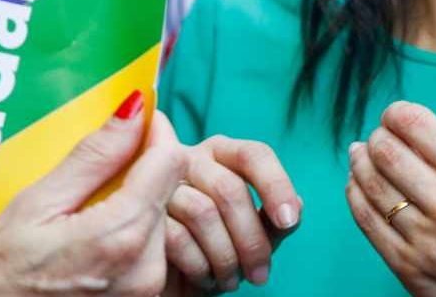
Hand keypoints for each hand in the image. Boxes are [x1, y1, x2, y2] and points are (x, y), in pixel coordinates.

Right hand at [0, 91, 183, 296]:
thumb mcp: (35, 205)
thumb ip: (93, 156)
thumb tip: (134, 108)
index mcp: (121, 235)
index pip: (170, 162)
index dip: (155, 132)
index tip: (135, 121)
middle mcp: (147, 267)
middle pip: (168, 189)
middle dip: (142, 167)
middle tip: (97, 168)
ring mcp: (147, 290)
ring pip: (161, 217)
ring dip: (136, 200)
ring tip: (87, 208)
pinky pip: (153, 249)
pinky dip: (131, 230)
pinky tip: (92, 234)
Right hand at [160, 136, 302, 293]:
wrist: (173, 277)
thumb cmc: (217, 248)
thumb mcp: (254, 234)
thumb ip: (276, 219)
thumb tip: (295, 209)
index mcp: (223, 154)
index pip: (254, 155)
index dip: (276, 185)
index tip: (289, 221)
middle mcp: (191, 158)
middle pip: (230, 188)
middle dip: (252, 239)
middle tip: (259, 275)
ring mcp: (161, 184)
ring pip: (202, 211)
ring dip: (224, 256)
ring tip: (229, 280)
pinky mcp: (140, 214)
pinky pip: (176, 236)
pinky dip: (198, 265)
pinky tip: (204, 278)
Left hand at [346, 102, 435, 296]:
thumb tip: (404, 132)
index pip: (418, 125)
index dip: (396, 113)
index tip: (393, 115)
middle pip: (388, 152)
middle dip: (377, 137)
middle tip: (378, 137)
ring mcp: (426, 239)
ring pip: (371, 183)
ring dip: (360, 162)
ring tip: (361, 154)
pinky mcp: (407, 266)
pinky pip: (365, 219)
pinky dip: (355, 194)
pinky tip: (357, 183)